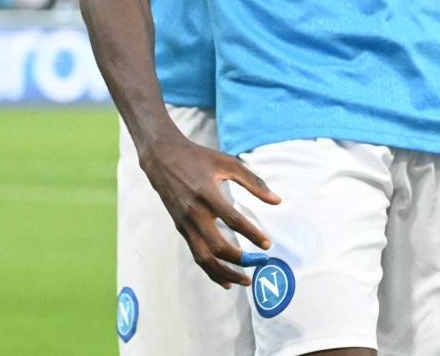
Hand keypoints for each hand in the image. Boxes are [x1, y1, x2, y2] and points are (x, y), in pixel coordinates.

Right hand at [137, 135, 281, 287]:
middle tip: (261, 262)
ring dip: (225, 273)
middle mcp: (194, 212)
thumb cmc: (198, 158)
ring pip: (204, 258)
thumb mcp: (227, 162)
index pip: (232, 220)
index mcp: (206, 193)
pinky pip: (197, 255)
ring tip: (245, 280)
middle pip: (217, 246)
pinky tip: (225, 280)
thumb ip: (253, 181)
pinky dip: (211, 271)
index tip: (267, 245)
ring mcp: (185, 223)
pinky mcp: (181, 229)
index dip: (252, 234)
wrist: (162, 158)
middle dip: (240, 260)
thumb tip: (277, 201)